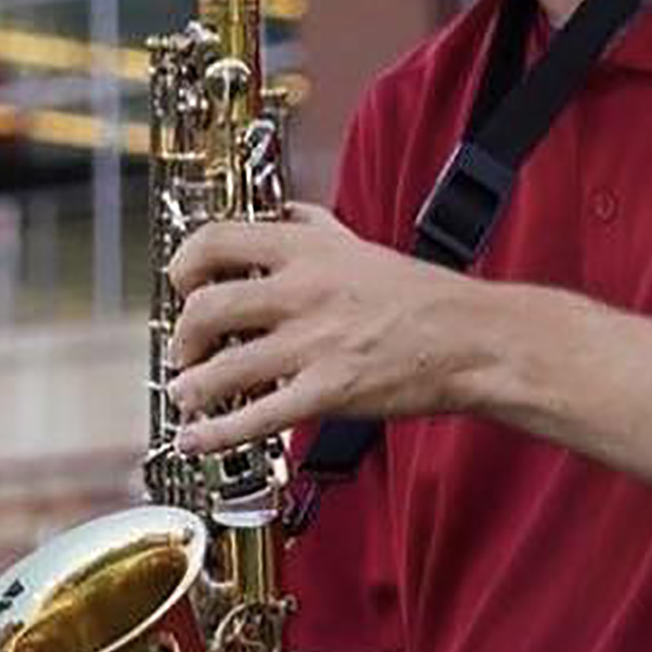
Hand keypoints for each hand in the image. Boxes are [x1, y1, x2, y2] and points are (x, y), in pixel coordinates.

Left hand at [166, 205, 482, 455]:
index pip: (216, 240)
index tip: (181, 283)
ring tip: (187, 392)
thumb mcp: (360, 242)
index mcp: (306, 250)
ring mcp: (312, 344)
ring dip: (190, 386)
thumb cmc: (422, 294)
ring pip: (221, 368)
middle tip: (184, 348)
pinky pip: (256, 417)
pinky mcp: (327, 393)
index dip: (184, 264)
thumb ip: (315, 225)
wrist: (470, 338)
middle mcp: (301, 292)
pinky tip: (194, 438)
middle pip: (206, 307)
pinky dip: (214, 432)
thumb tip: (283, 213)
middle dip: (182, 335)